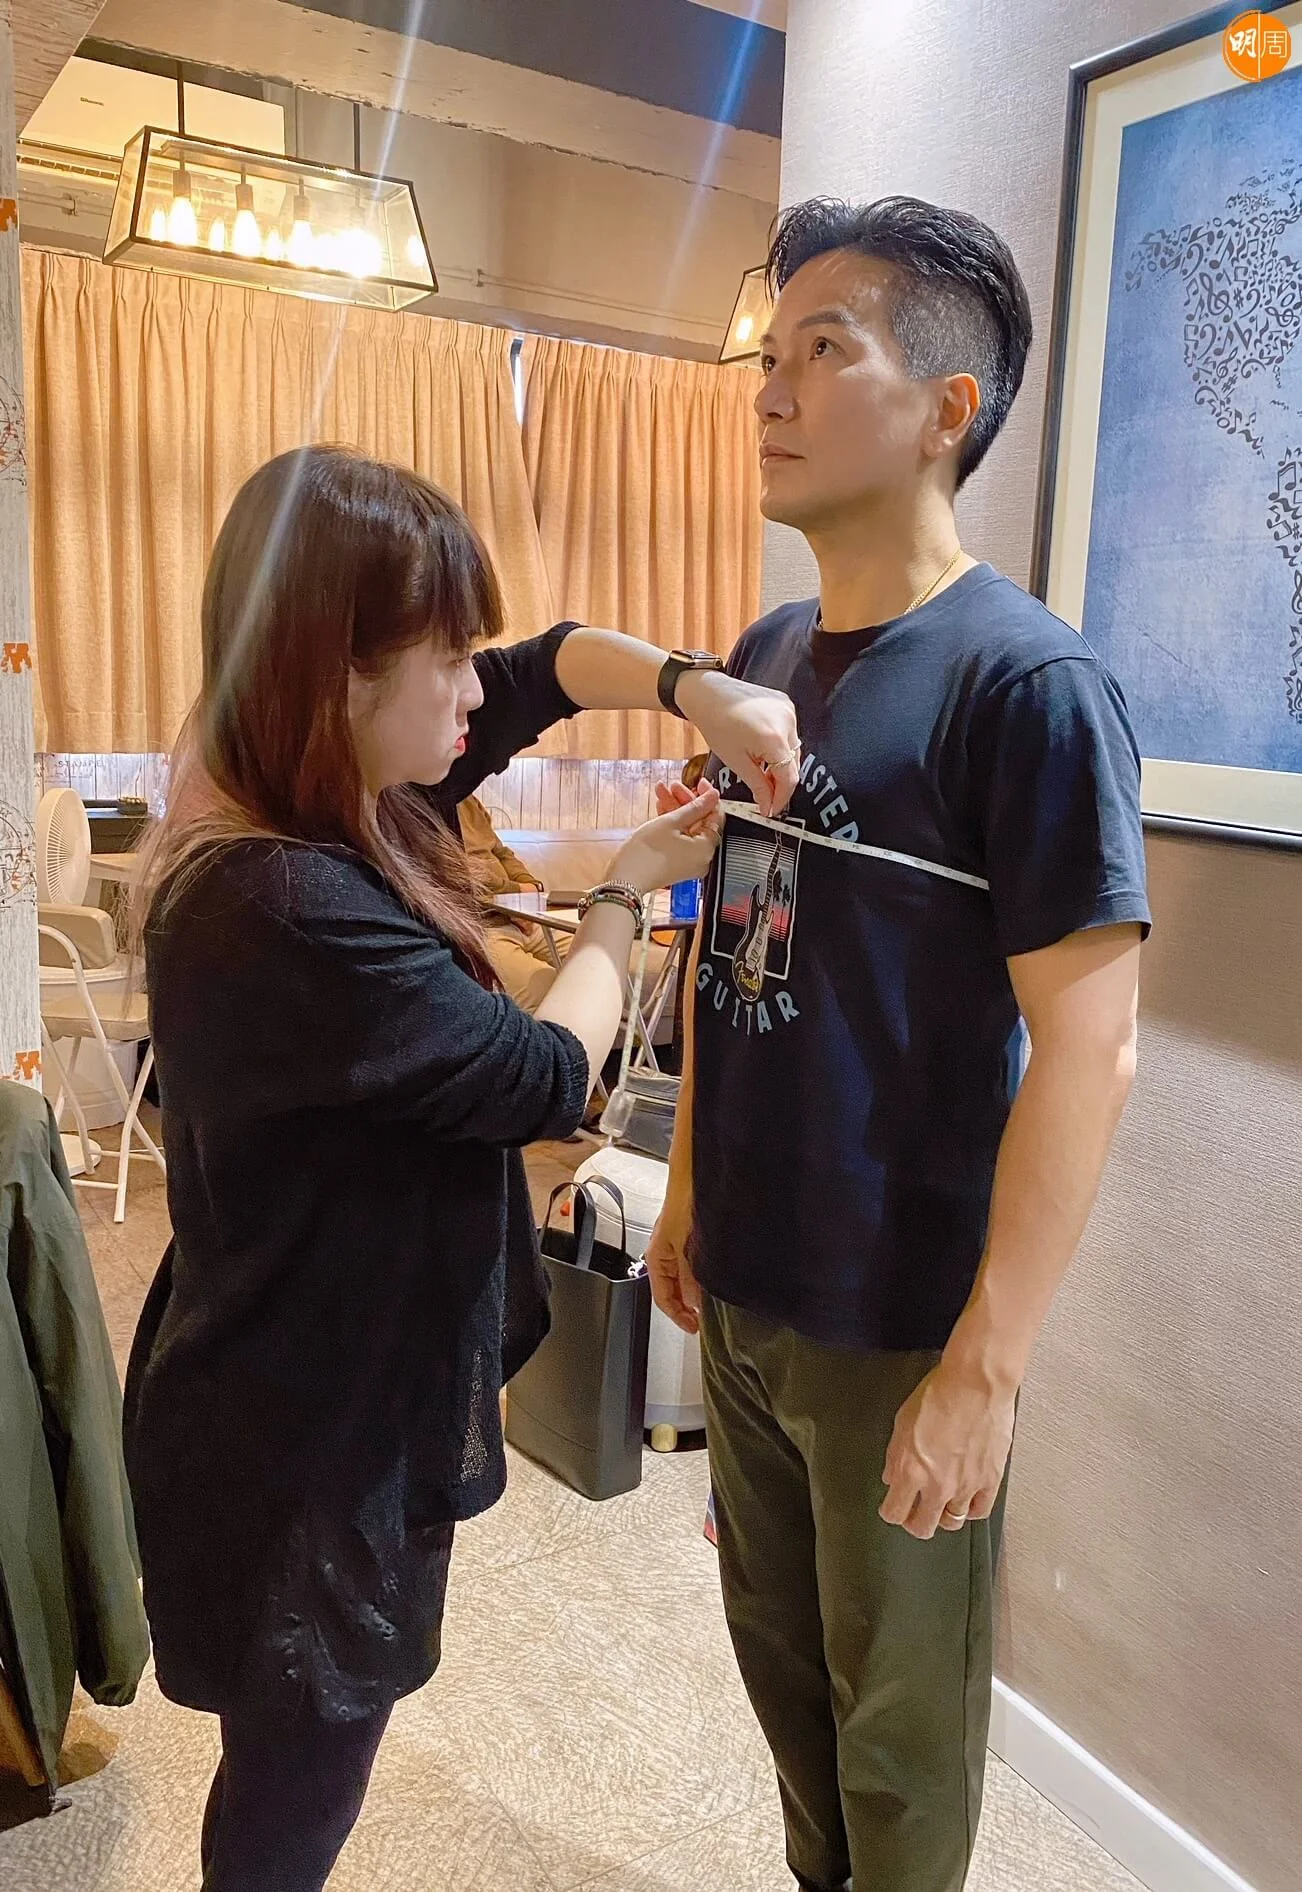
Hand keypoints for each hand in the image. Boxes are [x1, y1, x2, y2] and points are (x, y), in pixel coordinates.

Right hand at [612, 785, 721, 896]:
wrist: (625, 879)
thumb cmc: (646, 854)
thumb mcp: (672, 821)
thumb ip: (695, 807)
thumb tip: (712, 796)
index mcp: (707, 848)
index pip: (715, 816)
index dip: (707, 797)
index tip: (700, 783)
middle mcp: (702, 857)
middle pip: (700, 822)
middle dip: (686, 801)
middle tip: (675, 786)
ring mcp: (688, 862)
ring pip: (687, 829)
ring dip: (676, 809)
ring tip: (663, 792)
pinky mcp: (675, 863)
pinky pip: (679, 839)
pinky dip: (672, 825)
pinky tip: (661, 808)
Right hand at [646, 1185, 700, 1334]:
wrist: (691, 1176)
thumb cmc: (683, 1203)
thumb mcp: (686, 1246)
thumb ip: (690, 1275)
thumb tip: (693, 1300)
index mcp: (656, 1258)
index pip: (662, 1297)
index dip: (677, 1315)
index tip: (693, 1327)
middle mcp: (664, 1254)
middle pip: (671, 1290)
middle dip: (686, 1307)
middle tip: (702, 1321)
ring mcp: (675, 1247)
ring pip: (682, 1280)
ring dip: (694, 1294)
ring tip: (709, 1305)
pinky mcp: (687, 1238)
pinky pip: (690, 1267)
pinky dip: (699, 1279)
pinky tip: (711, 1281)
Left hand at [675, 671, 800, 817]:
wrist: (708, 693)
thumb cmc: (716, 723)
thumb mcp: (736, 761)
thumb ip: (758, 786)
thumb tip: (769, 806)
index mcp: (774, 739)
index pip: (789, 778)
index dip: (781, 798)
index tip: (772, 810)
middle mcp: (787, 723)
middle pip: (793, 765)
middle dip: (780, 783)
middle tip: (765, 796)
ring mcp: (789, 711)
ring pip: (793, 750)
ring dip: (781, 765)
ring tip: (762, 774)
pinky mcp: (786, 705)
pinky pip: (789, 734)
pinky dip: (780, 747)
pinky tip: (764, 752)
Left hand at [878, 1361, 1015, 1539]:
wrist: (976, 1384)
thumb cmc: (940, 1394)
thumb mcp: (902, 1422)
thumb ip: (896, 1456)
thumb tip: (893, 1476)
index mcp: (911, 1471)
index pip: (894, 1513)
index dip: (891, 1512)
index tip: (892, 1507)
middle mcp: (937, 1485)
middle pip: (923, 1526)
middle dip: (915, 1522)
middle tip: (915, 1513)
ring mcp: (966, 1486)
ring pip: (952, 1522)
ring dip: (943, 1516)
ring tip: (941, 1506)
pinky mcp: (990, 1481)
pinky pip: (979, 1510)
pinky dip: (970, 1510)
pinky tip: (966, 1501)